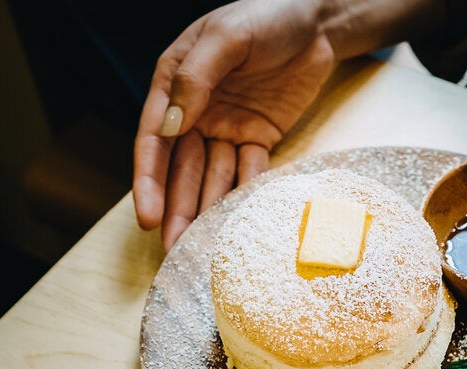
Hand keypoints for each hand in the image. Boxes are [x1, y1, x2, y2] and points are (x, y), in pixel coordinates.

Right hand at [133, 0, 335, 250]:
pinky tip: (238, 224)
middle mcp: (196, 110)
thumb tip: (171, 127)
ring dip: (206, 210)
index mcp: (174, 83)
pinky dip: (244, 195)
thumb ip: (197, 78)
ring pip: (212, 176)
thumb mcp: (228, 37)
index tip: (148, 215)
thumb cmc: (268, 15)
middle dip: (176, 208)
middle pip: (181, 167)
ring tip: (200, 247)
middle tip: (173, 248)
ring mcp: (228, 126)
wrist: (318, 23)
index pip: (155, 139)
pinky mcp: (259, 137)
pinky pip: (249, 172)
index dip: (148, 180)